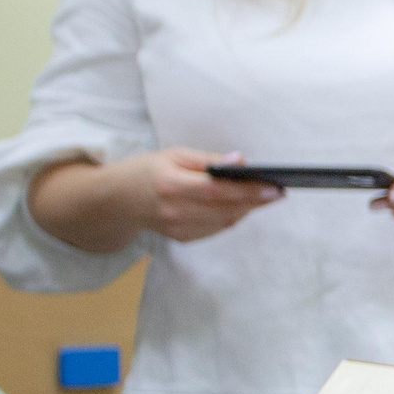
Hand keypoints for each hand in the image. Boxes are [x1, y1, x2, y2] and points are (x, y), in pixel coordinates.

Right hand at [125, 149, 280, 241]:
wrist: (116, 200)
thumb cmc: (148, 170)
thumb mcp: (175, 155)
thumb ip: (209, 160)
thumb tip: (241, 161)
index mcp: (171, 184)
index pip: (218, 190)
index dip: (249, 190)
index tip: (275, 187)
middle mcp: (173, 210)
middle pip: (226, 210)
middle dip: (256, 201)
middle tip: (277, 191)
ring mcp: (177, 228)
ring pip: (225, 222)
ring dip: (247, 209)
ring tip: (263, 196)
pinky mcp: (181, 238)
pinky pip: (216, 229)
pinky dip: (231, 217)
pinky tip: (240, 206)